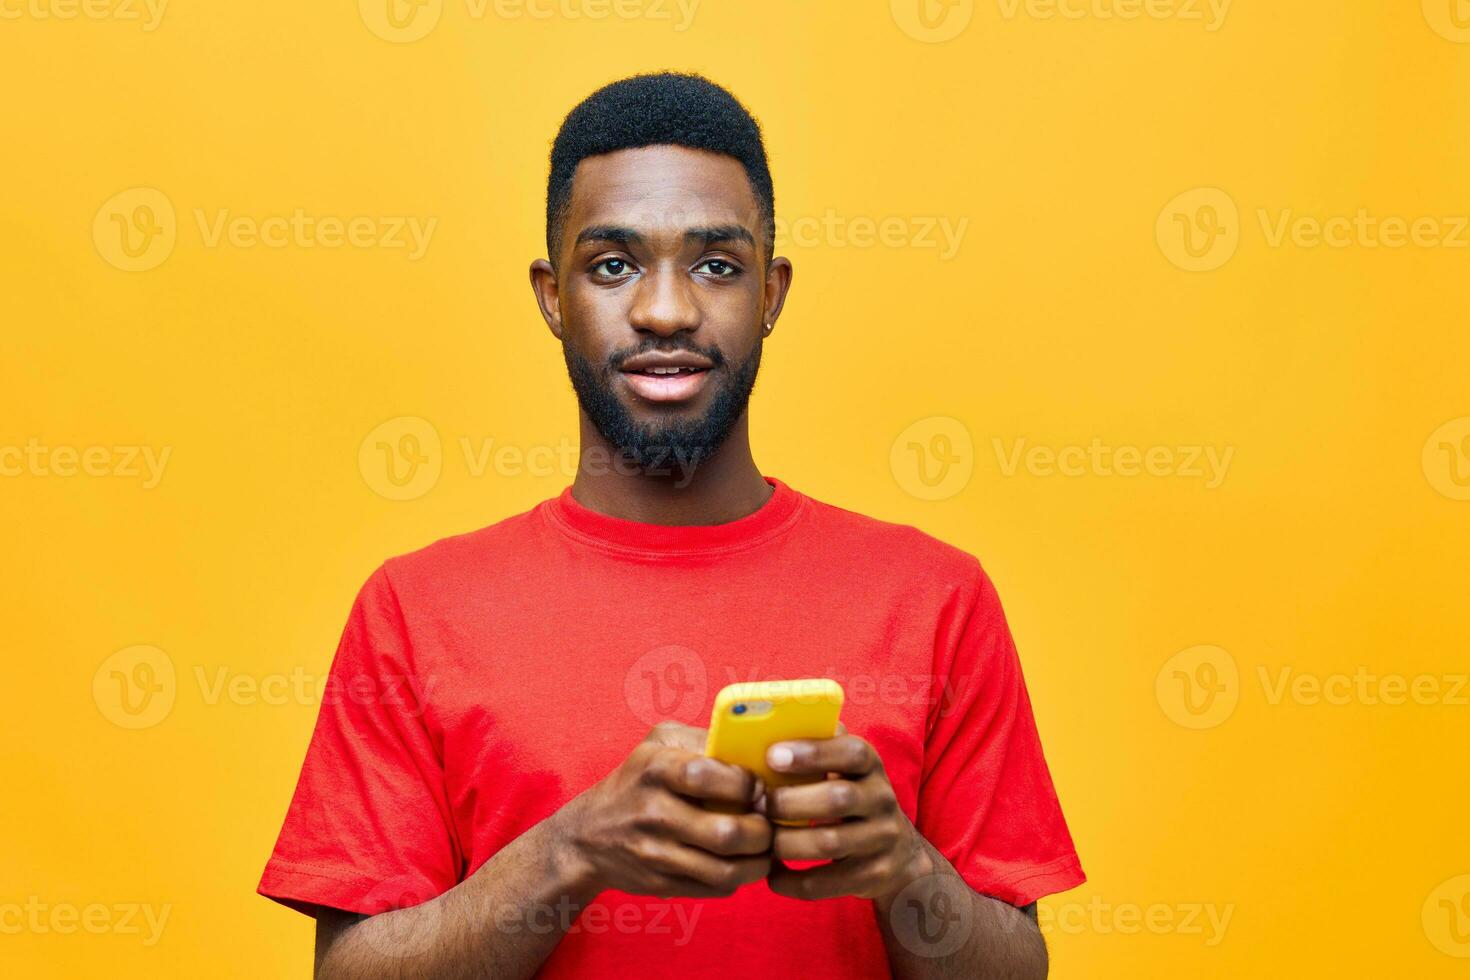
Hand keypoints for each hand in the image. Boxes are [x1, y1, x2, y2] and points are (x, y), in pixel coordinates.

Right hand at [555, 721, 772, 899]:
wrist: (587, 836)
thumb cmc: (636, 780)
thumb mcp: (659, 742)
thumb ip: (704, 740)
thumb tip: (754, 749)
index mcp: (656, 769)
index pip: (711, 776)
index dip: (747, 784)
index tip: (758, 787)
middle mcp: (654, 813)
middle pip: (727, 833)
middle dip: (762, 831)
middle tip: (769, 823)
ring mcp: (656, 854)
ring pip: (726, 870)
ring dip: (758, 862)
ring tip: (764, 847)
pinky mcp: (661, 885)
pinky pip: (715, 889)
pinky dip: (738, 878)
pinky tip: (741, 862)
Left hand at [762, 732, 933, 901]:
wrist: (899, 856)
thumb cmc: (851, 801)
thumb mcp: (845, 770)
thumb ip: (817, 748)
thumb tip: (763, 729)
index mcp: (870, 765)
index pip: (850, 751)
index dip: (812, 752)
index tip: (772, 756)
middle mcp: (882, 799)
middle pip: (837, 798)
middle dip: (789, 802)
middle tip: (757, 805)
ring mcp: (882, 839)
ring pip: (830, 843)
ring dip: (787, 842)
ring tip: (762, 840)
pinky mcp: (874, 876)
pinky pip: (828, 882)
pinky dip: (794, 881)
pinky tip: (773, 874)